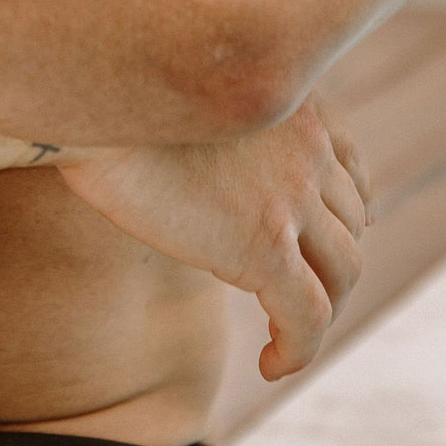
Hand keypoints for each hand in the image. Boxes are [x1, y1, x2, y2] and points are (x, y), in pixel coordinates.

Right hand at [58, 95, 371, 379]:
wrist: (95, 85)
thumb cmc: (113, 78)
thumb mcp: (187, 82)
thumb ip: (215, 110)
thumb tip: (191, 143)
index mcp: (292, 100)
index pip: (348, 163)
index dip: (349, 205)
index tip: (330, 230)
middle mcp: (307, 146)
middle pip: (350, 223)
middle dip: (329, 265)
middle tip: (294, 296)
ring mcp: (293, 197)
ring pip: (343, 273)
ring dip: (321, 310)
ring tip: (286, 336)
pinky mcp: (265, 246)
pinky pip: (308, 317)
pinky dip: (299, 351)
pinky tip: (270, 366)